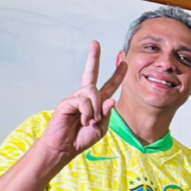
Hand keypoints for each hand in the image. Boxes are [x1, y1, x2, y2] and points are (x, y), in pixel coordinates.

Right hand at [38, 41, 126, 161]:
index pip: (109, 85)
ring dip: (95, 108)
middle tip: (95, 43)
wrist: (65, 148)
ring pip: (92, 92)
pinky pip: (83, 101)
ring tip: (90, 122)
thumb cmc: (82, 138)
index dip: (118, 74)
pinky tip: (84, 121)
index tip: (124, 61)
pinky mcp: (67, 102)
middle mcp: (86, 96)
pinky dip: (87, 113)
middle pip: (92, 74)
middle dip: (93, 58)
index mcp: (97, 102)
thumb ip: (107, 114)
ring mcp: (76, 98)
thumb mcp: (101, 128)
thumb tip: (111, 99)